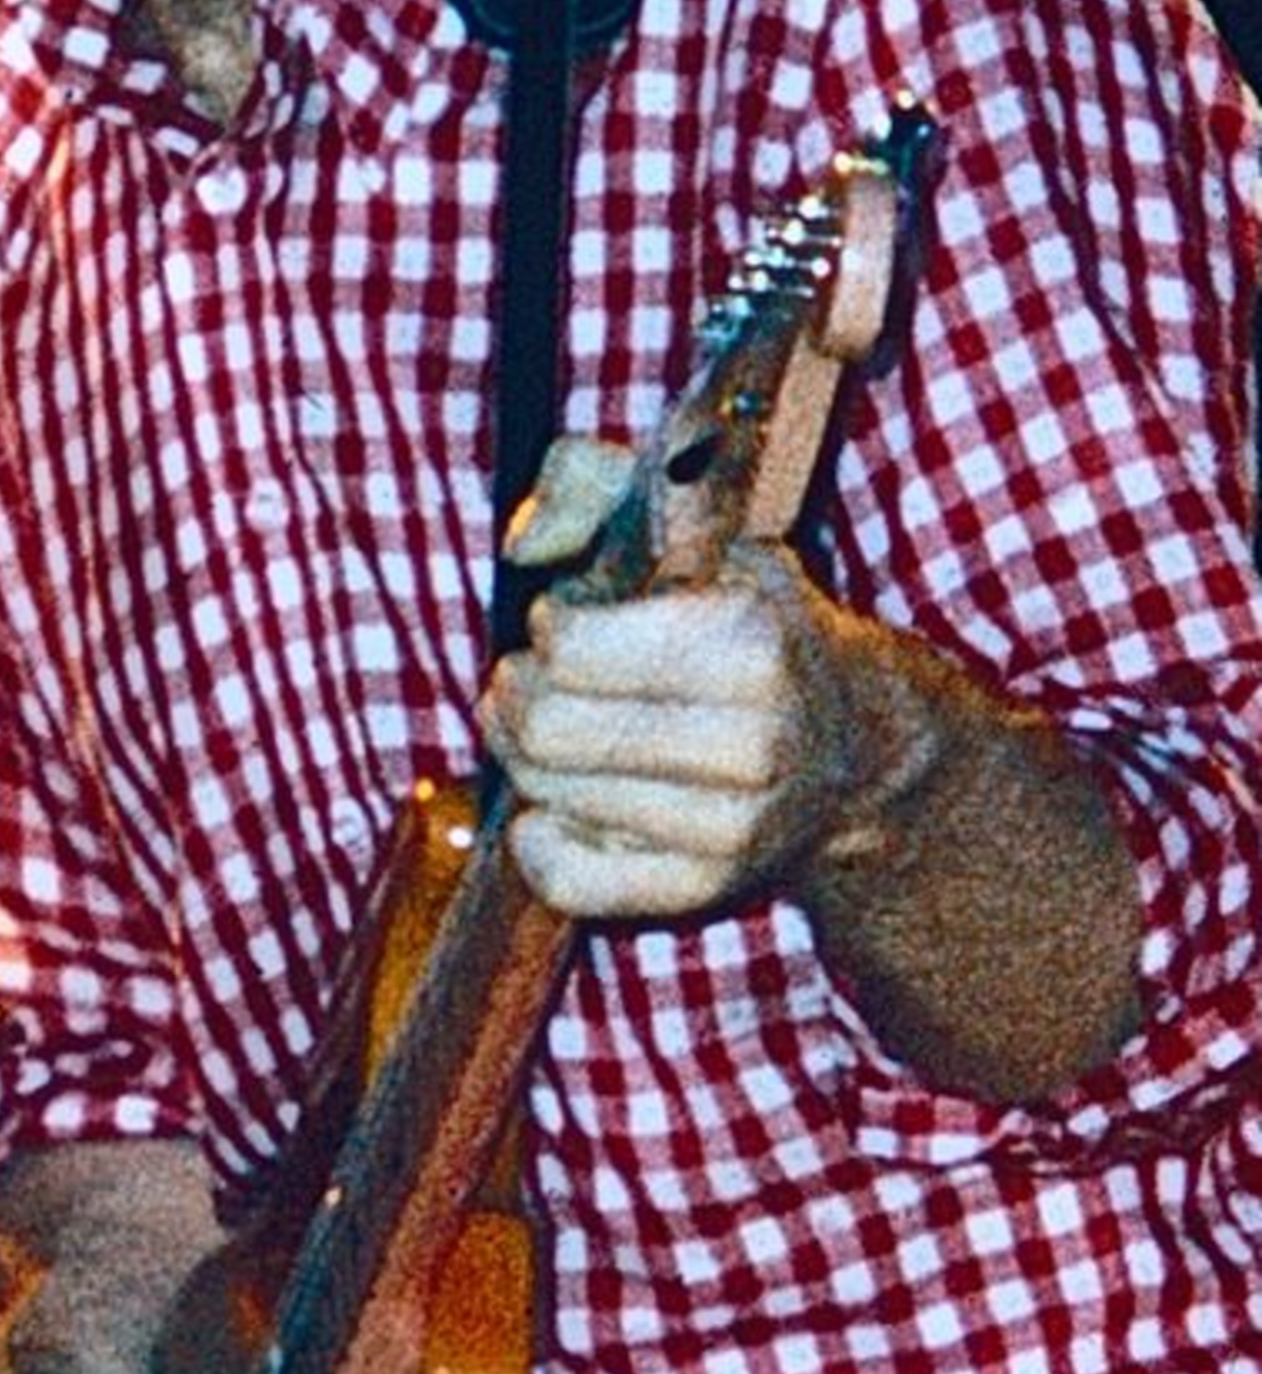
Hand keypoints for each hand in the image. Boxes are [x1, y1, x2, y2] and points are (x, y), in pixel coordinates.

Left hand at [484, 437, 916, 917]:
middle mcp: (750, 744)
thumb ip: (587, 484)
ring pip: (545, 796)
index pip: (567, 647)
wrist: (855, 742)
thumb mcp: (691, 519)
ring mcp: (730, 829)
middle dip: (518, 695)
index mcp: (747, 644)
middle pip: (544, 731)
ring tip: (562, 730)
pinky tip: (562, 800)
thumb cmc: (749, 622)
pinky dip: (539, 836)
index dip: (550, 626)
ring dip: (527, 758)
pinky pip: (563, 878)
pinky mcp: (702, 889)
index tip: (573, 621)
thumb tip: (523, 545)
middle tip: (536, 680)